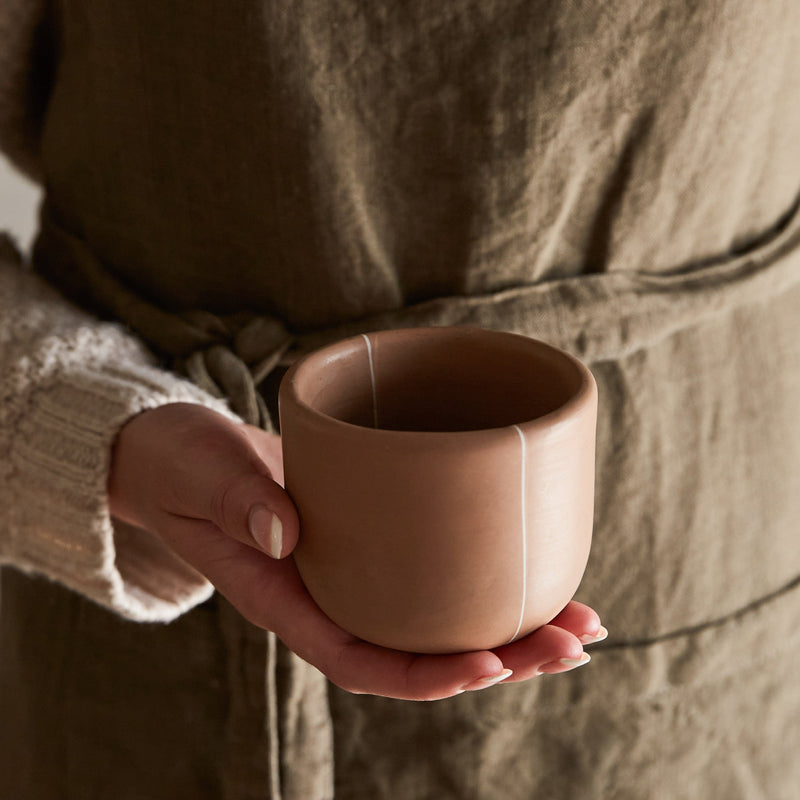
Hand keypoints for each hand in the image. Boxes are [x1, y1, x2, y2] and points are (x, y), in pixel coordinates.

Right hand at [108, 403, 605, 699]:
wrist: (192, 455)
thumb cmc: (187, 469)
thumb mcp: (201, 478)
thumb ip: (233, 502)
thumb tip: (283, 532)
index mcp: (289, 601)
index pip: (363, 660)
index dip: (428, 675)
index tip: (489, 665)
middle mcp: (333, 596)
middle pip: (422, 649)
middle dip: (500, 656)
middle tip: (573, 643)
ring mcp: (359, 569)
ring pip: (439, 616)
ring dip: (511, 625)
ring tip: (582, 621)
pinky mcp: (376, 534)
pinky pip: (433, 567)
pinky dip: (486, 572)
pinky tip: (537, 568)